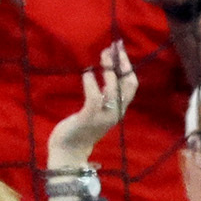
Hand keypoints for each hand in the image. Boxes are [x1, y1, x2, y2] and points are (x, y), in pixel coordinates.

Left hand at [46, 41, 139, 167]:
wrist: (69, 153)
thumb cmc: (81, 130)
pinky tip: (87, 72)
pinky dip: (92, 83)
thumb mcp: (99, 111)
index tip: (120, 50)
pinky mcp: (89, 118)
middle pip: (127, 84)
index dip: (128, 66)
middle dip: (122, 63)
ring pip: (113, 89)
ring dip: (109, 69)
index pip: (131, 84)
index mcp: (119, 109)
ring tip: (103, 55)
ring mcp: (103, 116)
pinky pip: (94, 98)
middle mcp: (116, 112)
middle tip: (114, 47)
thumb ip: (106, 96)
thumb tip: (108, 73)